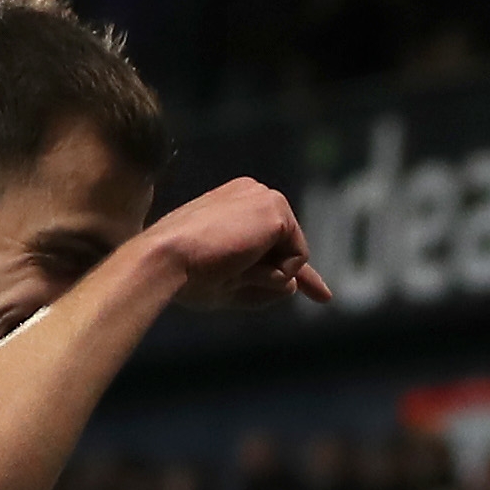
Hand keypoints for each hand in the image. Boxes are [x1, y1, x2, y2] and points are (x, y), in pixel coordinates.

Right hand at [144, 179, 329, 309]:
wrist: (166, 259)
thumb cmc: (186, 274)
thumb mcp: (229, 285)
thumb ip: (261, 284)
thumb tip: (293, 286)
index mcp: (235, 204)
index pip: (275, 239)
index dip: (293, 269)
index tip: (323, 295)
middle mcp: (252, 194)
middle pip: (287, 249)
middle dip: (276, 275)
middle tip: (234, 274)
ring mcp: (265, 198)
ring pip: (292, 256)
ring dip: (266, 276)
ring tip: (228, 266)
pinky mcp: (276, 209)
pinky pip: (298, 259)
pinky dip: (275, 273)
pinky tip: (242, 262)